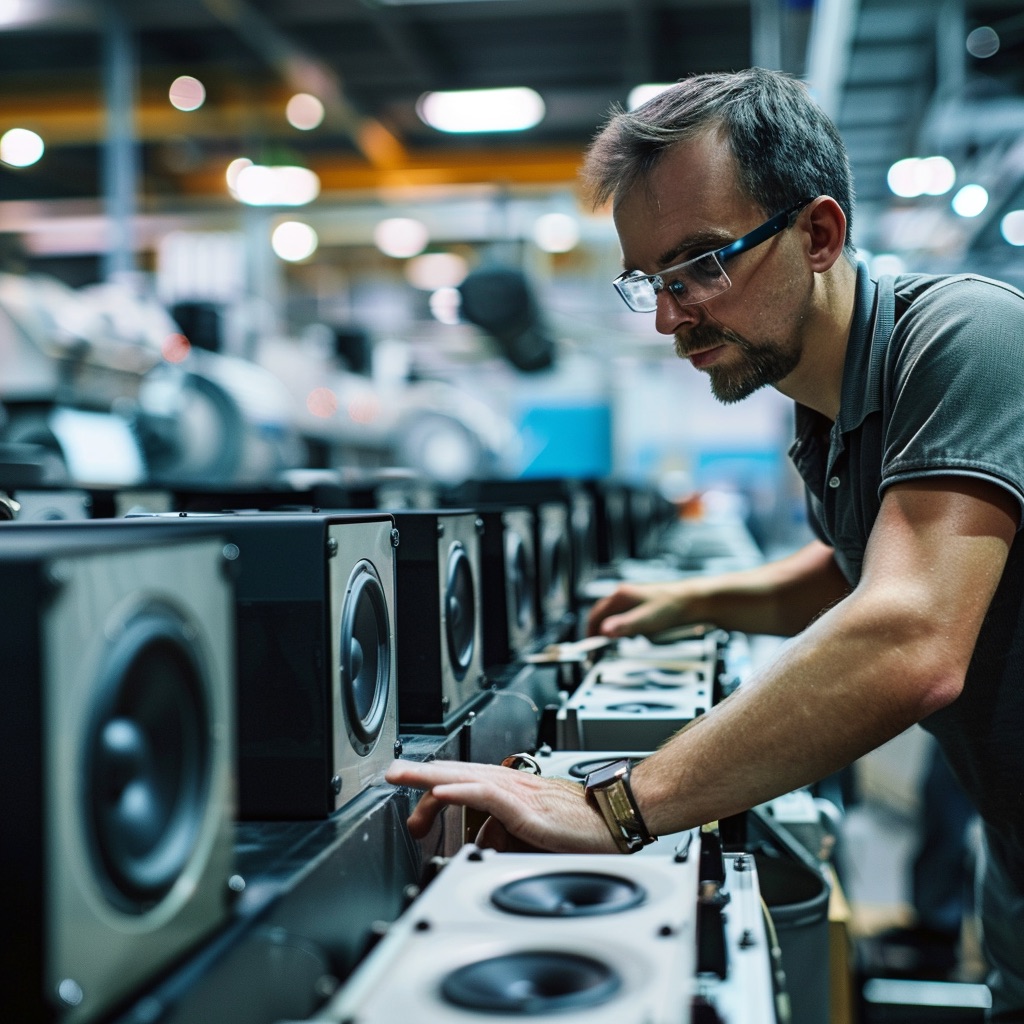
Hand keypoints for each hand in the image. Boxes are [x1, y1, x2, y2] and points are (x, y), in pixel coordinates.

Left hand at [384, 759, 620, 853]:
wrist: (618, 816)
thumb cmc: (583, 826)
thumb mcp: (532, 834)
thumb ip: (504, 835)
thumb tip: (481, 844)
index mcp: (510, 790)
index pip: (464, 783)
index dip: (435, 790)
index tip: (415, 808)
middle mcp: (510, 784)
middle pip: (457, 773)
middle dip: (420, 773)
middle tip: (390, 775)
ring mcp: (518, 793)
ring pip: (466, 778)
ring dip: (430, 776)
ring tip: (402, 776)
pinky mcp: (528, 809)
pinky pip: (489, 797)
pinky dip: (462, 793)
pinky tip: (442, 793)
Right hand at [586, 580, 694, 637]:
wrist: (694, 600)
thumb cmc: (672, 608)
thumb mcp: (645, 621)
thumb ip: (624, 626)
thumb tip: (604, 631)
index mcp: (621, 596)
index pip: (596, 614)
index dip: (590, 631)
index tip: (590, 646)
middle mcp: (624, 594)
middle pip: (604, 614)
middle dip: (600, 631)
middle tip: (600, 648)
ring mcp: (634, 597)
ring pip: (616, 615)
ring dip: (614, 629)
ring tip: (618, 643)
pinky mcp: (643, 602)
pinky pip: (628, 616)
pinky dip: (627, 627)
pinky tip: (638, 634)